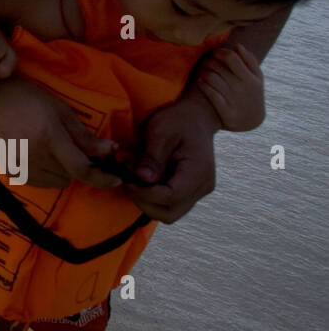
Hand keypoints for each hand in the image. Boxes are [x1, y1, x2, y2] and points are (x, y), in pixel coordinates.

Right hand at [0, 75, 118, 189]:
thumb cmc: (25, 98)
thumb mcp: (59, 110)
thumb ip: (84, 135)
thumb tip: (111, 151)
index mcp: (49, 138)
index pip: (82, 169)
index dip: (102, 178)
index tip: (115, 180)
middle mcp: (34, 156)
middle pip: (70, 176)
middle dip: (77, 165)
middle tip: (72, 149)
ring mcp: (20, 165)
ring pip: (55, 182)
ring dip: (60, 171)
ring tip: (52, 150)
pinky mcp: (10, 170)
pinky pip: (38, 182)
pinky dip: (45, 173)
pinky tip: (37, 155)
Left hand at [125, 91, 219, 222]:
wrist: (198, 117)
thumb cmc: (179, 120)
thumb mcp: (161, 130)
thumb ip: (152, 156)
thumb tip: (143, 178)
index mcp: (198, 172)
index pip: (170, 197)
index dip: (145, 194)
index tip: (127, 182)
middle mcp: (201, 187)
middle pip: (170, 214)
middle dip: (145, 203)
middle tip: (129, 185)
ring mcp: (197, 191)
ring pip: (169, 212)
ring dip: (148, 202)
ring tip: (134, 182)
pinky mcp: (189, 190)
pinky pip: (169, 203)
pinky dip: (153, 197)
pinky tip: (142, 180)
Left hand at [196, 45, 262, 131]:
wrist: (251, 121)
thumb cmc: (252, 94)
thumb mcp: (257, 78)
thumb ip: (249, 61)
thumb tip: (237, 46)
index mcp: (250, 78)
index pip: (231, 57)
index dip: (219, 52)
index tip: (215, 53)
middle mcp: (242, 87)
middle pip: (218, 67)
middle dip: (208, 61)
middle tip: (205, 62)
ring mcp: (233, 99)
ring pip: (212, 78)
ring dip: (202, 71)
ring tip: (201, 70)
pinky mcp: (225, 110)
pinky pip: (210, 94)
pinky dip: (203, 85)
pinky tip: (200, 81)